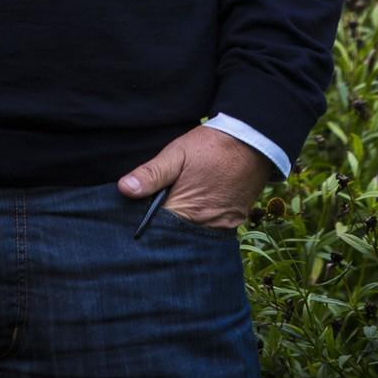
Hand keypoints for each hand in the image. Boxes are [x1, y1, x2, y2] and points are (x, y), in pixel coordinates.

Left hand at [117, 125, 273, 228]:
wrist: (253, 142)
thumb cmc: (211, 146)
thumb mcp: (177, 153)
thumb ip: (152, 173)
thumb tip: (124, 189)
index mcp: (187, 210)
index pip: (156, 229)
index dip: (143, 222)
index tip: (132, 214)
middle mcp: (205, 225)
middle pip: (175, 236)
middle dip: (162, 227)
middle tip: (154, 211)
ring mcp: (222, 226)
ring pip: (193, 234)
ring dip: (182, 226)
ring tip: (174, 209)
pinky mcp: (234, 222)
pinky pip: (212, 230)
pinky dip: (200, 223)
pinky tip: (194, 209)